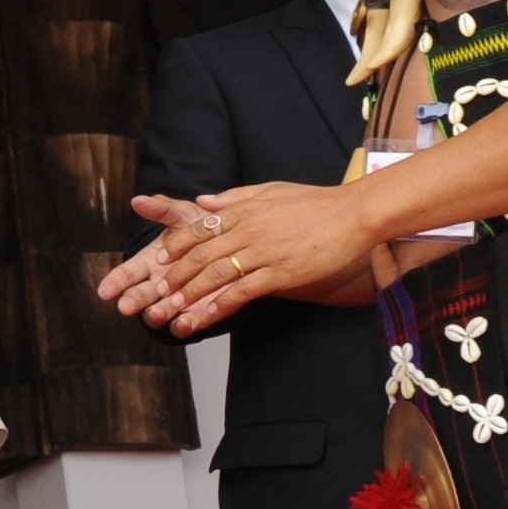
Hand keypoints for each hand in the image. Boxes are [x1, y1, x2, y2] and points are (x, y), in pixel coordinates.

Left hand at [103, 184, 379, 336]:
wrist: (353, 214)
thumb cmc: (314, 202)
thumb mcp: (270, 191)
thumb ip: (235, 198)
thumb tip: (204, 201)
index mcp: (242, 208)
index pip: (197, 227)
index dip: (175, 245)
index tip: (158, 259)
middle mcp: (247, 229)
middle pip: (199, 254)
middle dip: (173, 275)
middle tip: (154, 291)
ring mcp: (263, 252)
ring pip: (215, 275)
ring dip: (190, 294)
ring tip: (171, 310)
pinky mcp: (280, 272)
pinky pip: (242, 291)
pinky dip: (220, 305)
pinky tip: (205, 318)